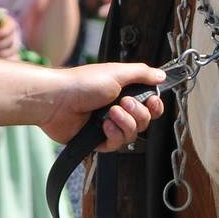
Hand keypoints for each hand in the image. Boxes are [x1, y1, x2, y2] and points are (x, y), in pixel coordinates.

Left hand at [35, 62, 166, 149]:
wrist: (57, 100)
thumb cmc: (82, 83)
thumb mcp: (118, 72)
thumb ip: (142, 73)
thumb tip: (161, 76)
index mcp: (123, 93)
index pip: (149, 105)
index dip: (154, 106)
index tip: (152, 102)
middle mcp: (117, 110)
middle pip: (144, 121)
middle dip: (138, 113)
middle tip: (123, 103)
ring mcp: (107, 126)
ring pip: (132, 135)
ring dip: (125, 123)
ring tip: (111, 113)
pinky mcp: (96, 140)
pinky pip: (116, 145)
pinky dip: (113, 135)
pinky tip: (104, 126)